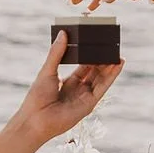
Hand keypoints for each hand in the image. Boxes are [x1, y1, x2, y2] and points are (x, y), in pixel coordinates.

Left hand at [17, 29, 121, 145]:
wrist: (35, 118)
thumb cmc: (37, 96)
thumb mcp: (48, 70)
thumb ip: (57, 52)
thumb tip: (63, 33)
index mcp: (68, 82)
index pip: (84, 66)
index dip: (92, 56)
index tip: (97, 43)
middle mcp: (79, 90)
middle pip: (95, 72)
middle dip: (104, 60)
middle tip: (111, 45)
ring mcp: (85, 97)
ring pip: (102, 79)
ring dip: (110, 67)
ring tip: (118, 53)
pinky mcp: (89, 103)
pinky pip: (103, 87)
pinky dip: (111, 76)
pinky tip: (117, 65)